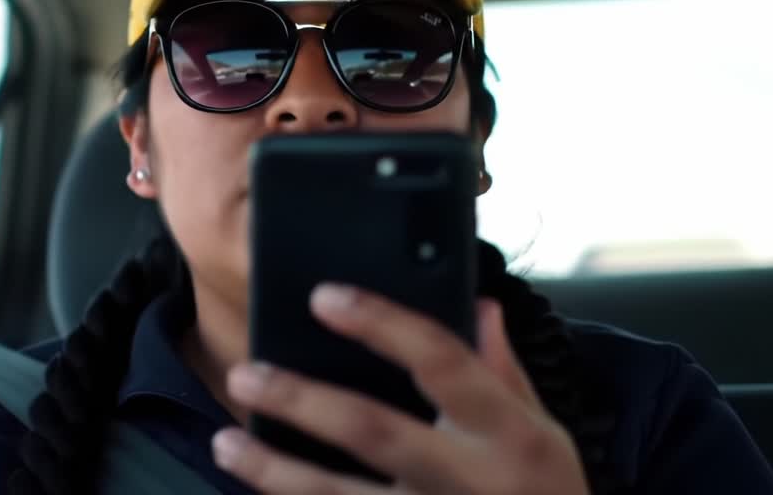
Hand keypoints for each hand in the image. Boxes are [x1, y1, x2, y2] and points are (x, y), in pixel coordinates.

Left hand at [212, 285, 589, 493]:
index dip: (380, 323)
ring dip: (274, 470)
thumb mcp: (546, 433)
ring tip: (226, 443)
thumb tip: (479, 305)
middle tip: (247, 373)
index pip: (440, 360)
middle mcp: (468, 479)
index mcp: (507, 432)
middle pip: (372, 430)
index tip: (325, 297)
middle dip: (302, 399)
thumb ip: (504, 372)